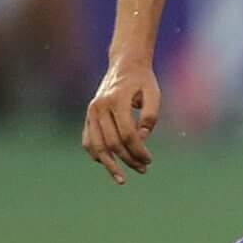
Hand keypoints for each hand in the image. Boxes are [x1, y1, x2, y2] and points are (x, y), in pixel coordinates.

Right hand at [83, 61, 160, 183]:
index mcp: (117, 100)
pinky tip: (108, 164)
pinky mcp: (88, 115)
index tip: (149, 160)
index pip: (127, 134)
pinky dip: (96, 154)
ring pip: (96, 145)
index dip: (138, 151)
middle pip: (112, 143)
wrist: (125, 64)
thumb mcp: (154, 94)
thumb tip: (141, 139)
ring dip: (110, 164)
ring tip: (122, 178)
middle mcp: (100, 106)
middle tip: (143, 169)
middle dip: (128, 160)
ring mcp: (91, 111)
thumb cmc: (143, 80)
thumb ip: (150, 116)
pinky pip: (88, 140)